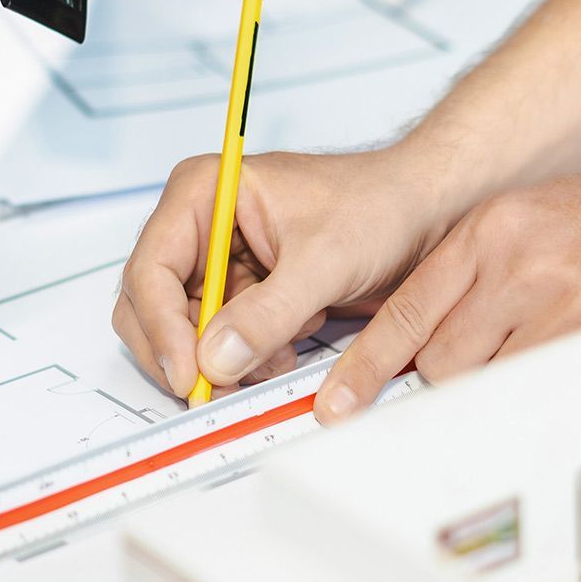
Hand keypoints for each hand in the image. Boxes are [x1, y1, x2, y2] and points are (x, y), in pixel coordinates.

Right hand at [113, 148, 456, 401]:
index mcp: (203, 191)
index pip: (152, 269)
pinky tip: (294, 343)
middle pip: (154, 305)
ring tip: (283, 351)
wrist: (427, 210)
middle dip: (188, 350)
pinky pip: (225, 340)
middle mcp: (202, 224)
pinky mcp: (247, 291)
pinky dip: (253, 356)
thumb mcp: (325, 260)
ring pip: (189, 331)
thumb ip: (268, 312)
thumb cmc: (381, 205)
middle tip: (219, 389)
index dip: (162, 328)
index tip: (189, 375)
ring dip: (228, 357)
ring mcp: (223, 260)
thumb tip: (215, 359)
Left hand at [316, 164, 580, 421]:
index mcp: (490, 230)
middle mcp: (516, 260)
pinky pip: (538, 389)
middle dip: (450, 376)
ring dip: (499, 384)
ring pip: (485, 381)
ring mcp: (558, 297)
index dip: (365, 368)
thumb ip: (473, 276)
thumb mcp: (530, 224)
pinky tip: (564, 364)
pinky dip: (541, 392)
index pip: (405, 312)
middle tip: (484, 365)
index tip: (339, 404)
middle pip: (437, 358)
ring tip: (538, 353)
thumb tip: (419, 345)